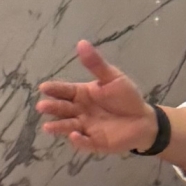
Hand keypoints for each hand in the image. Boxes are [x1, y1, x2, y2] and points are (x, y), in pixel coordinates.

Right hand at [37, 40, 158, 156]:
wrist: (143, 119)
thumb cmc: (126, 97)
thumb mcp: (112, 78)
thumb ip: (96, 64)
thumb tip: (81, 43)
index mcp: (82, 94)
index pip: (65, 91)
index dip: (54, 89)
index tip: (43, 87)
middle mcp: (80, 111)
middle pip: (63, 109)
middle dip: (52, 108)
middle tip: (42, 106)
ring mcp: (86, 127)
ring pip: (69, 126)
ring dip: (58, 126)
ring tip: (47, 127)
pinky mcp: (95, 142)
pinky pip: (85, 142)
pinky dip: (78, 140)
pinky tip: (74, 135)